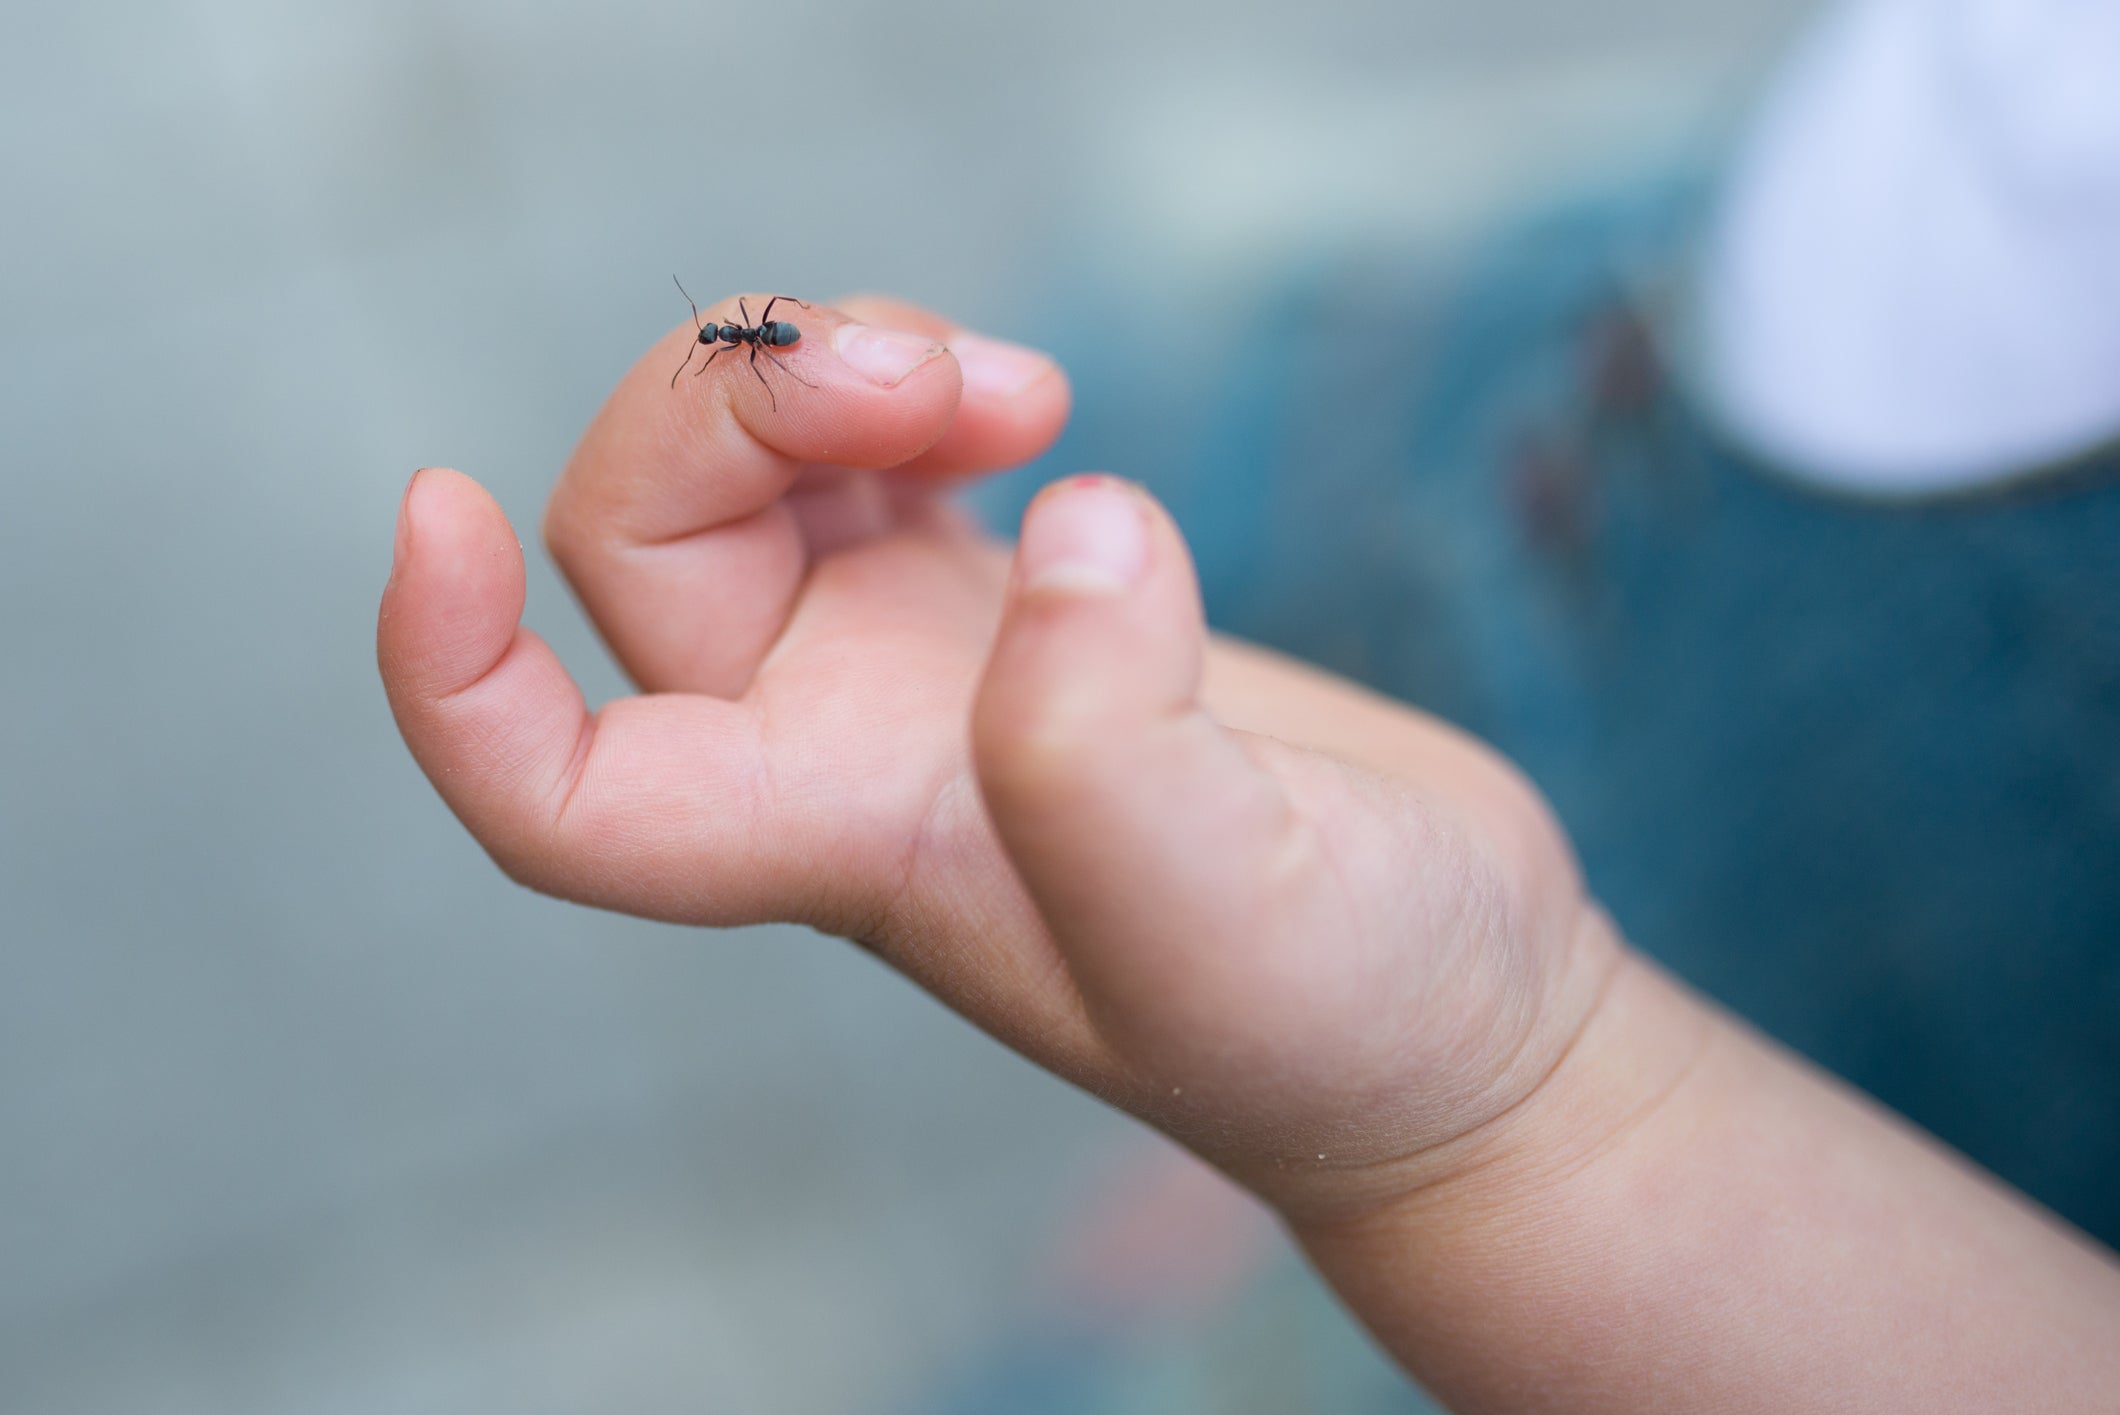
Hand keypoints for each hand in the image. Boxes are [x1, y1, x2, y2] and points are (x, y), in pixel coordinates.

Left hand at [377, 292, 1615, 1220]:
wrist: (1453, 1005)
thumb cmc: (1340, 1014)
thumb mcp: (1230, 913)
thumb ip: (1106, 749)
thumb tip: (1060, 527)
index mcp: (846, 844)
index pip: (568, 796)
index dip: (451, 673)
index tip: (431, 512)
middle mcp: (850, 756)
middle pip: (649, 548)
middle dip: (742, 407)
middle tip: (949, 379)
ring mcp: (928, 676)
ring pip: (756, 477)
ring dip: (836, 369)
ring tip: (1015, 383)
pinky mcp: (1026, 611)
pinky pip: (879, 459)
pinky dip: (918, 387)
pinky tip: (1026, 401)